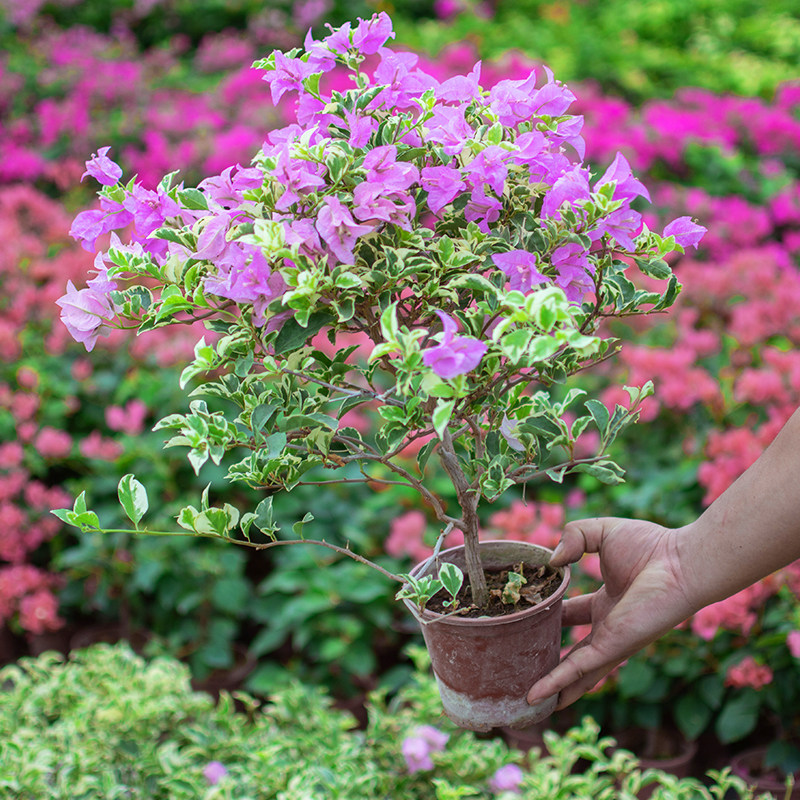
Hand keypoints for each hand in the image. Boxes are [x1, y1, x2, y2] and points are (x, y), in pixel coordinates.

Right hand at [527, 517, 695, 709]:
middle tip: (523, 667)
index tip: (527, 615)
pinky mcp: (611, 648)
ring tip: (526, 702)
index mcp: (607, 602)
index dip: (549, 614)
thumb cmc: (651, 546)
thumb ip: (573, 537)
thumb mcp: (601, 532)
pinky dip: (556, 682)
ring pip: (574, 671)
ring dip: (552, 687)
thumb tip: (552, 561)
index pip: (570, 613)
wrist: (680, 563)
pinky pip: (578, 668)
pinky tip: (537, 696)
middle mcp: (608, 626)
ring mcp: (609, 641)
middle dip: (550, 661)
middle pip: (571, 650)